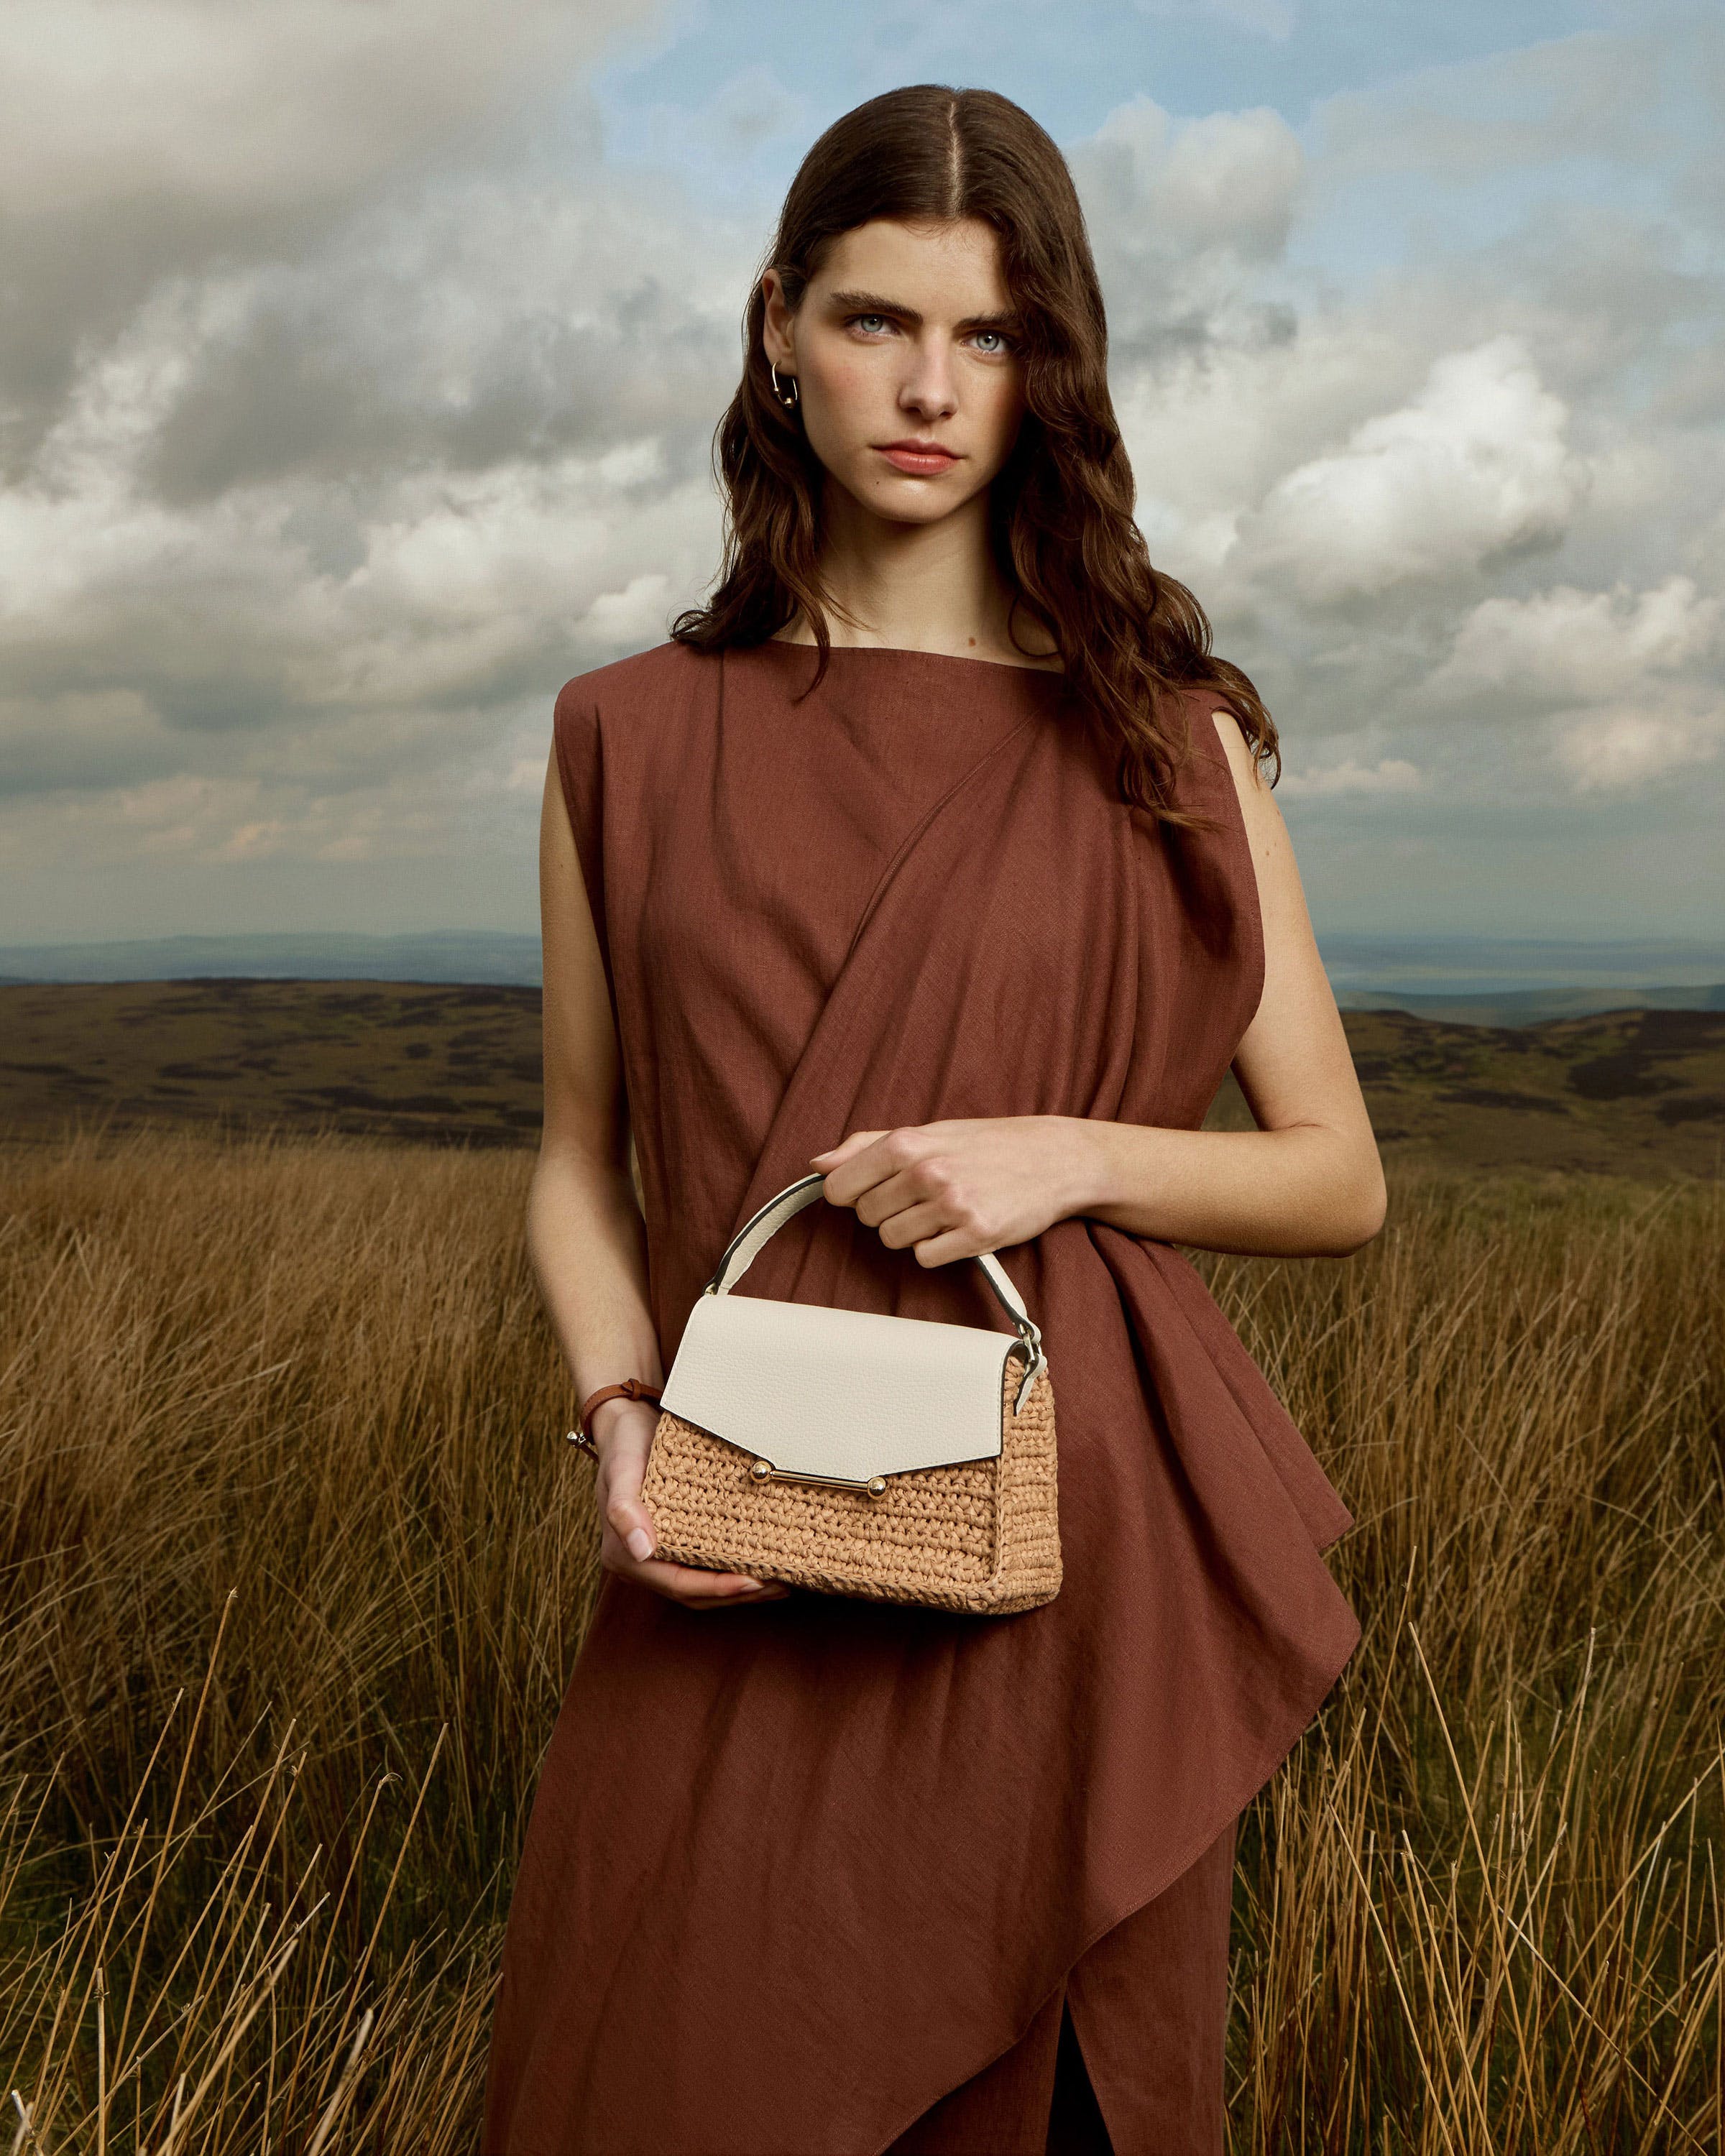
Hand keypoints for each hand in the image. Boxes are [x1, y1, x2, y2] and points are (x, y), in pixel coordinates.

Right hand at [587, 1397, 789, 1608]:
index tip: (753, 1582)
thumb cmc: (625, 1445)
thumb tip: (642, 1551)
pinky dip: (731, 1570)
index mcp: (625, 1555)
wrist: (626, 1424)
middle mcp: (641, 1562)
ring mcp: (657, 1555)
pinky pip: (704, 1566)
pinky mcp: (674, 1542)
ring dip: (739, 1588)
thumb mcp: (621, 1470)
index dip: (717, 1588)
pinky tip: (759, 1562)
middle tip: (778, 1585)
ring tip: (778, 1582)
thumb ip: (624, 1510)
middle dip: (737, 1594)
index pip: (678, 1584)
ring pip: (702, 1585)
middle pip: (694, 1593)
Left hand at [809, 1117, 1086, 1264]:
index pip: (840, 1188)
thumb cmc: (988, 1144)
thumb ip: (867, 1146)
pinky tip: (959, 1228)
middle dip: (888, 1211)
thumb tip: (818, 1164)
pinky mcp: (976, 1235)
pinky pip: (926, 1258)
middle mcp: (926, 1173)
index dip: (852, 1194)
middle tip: (923, 1197)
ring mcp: (952, 1205)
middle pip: (867, 1217)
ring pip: (894, 1240)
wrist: (1056, 1158)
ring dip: (913, 1232)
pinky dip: (938, 1249)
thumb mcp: (929, 1132)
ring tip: (944, 1210)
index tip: (873, 1191)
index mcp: (907, 1144)